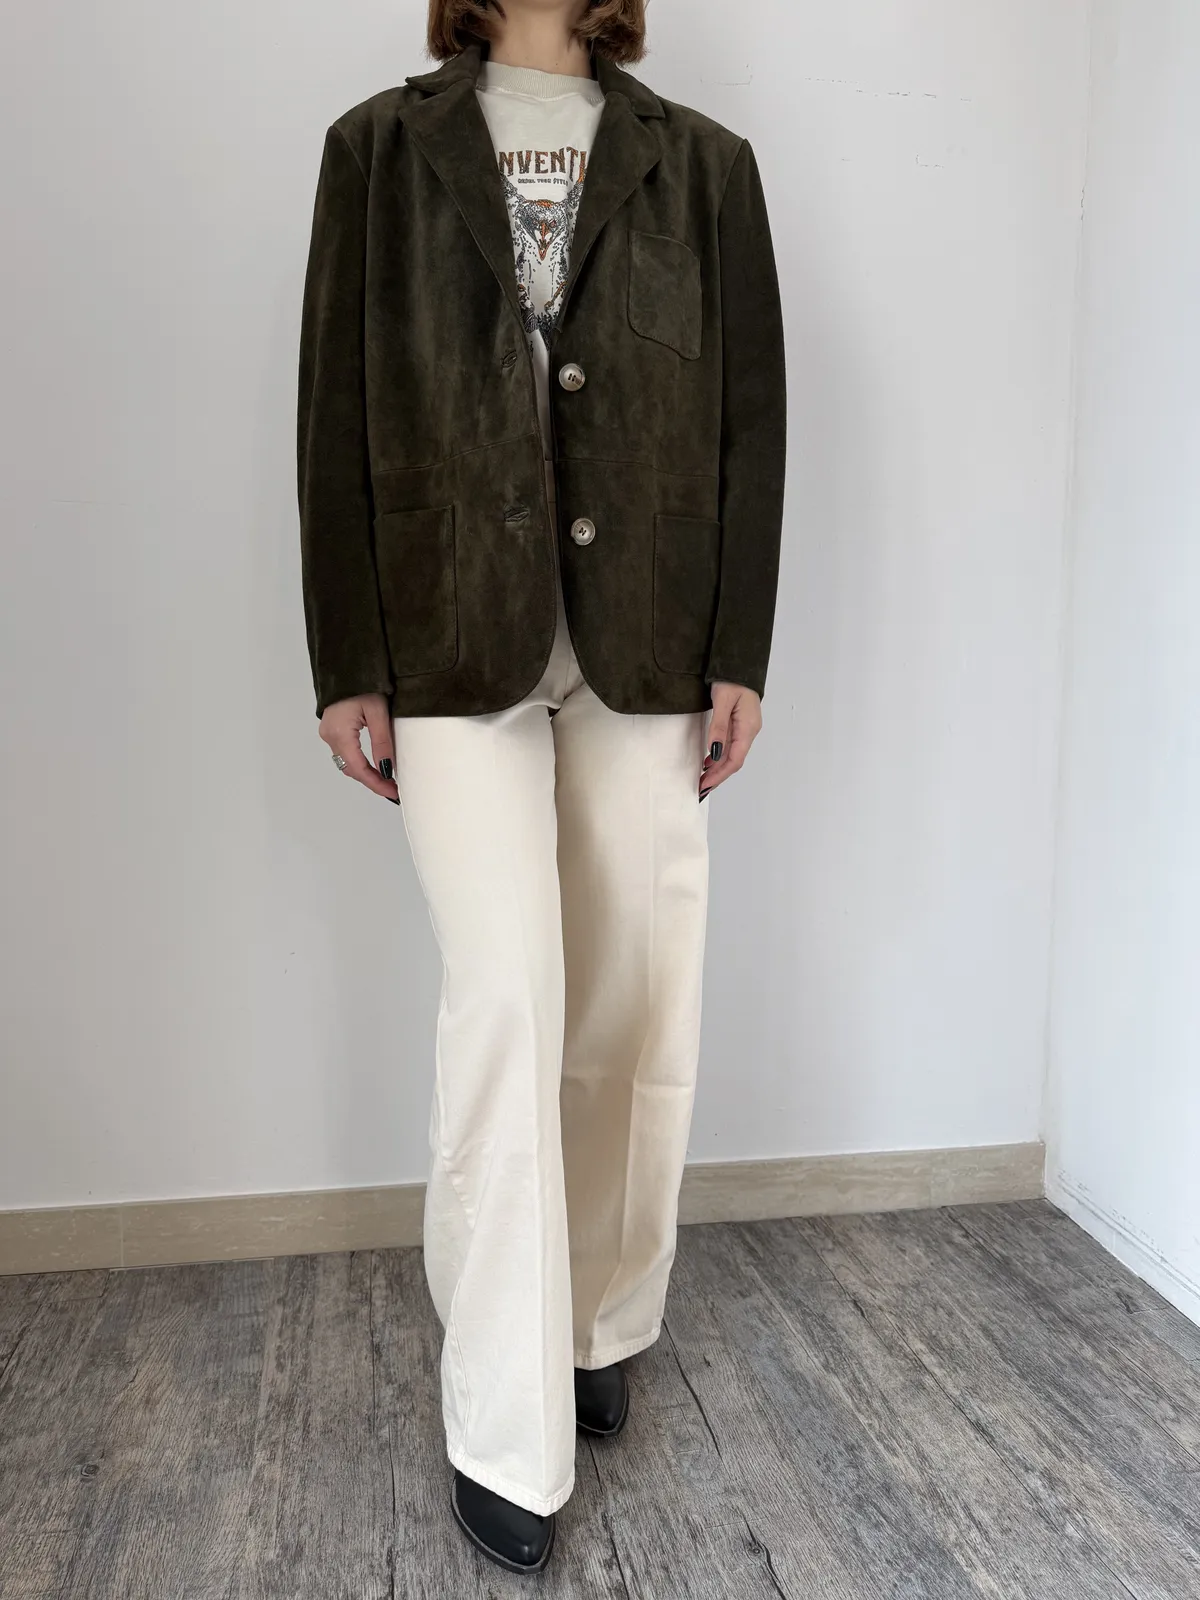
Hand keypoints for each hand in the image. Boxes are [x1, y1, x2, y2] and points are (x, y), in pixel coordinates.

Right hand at [319, 693, 399, 802]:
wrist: (348, 665)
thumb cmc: (363, 682)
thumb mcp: (378, 712)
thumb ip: (382, 742)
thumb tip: (387, 768)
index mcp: (340, 732)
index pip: (358, 769)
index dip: (376, 784)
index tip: (393, 793)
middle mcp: (330, 735)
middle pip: (351, 769)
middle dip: (372, 781)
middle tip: (394, 789)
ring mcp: (328, 733)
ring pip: (347, 762)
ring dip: (366, 773)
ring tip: (387, 780)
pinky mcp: (332, 729)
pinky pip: (345, 752)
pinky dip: (359, 762)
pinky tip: (374, 766)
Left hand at [700, 682, 761, 798]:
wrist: (738, 663)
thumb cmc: (731, 679)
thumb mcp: (722, 701)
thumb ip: (719, 727)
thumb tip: (715, 752)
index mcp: (748, 727)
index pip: (735, 759)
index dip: (720, 775)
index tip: (705, 785)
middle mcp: (749, 730)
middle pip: (734, 760)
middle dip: (717, 776)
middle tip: (700, 788)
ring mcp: (745, 728)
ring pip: (732, 755)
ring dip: (718, 768)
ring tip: (702, 779)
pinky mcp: (739, 724)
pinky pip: (730, 746)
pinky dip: (719, 757)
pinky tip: (709, 761)